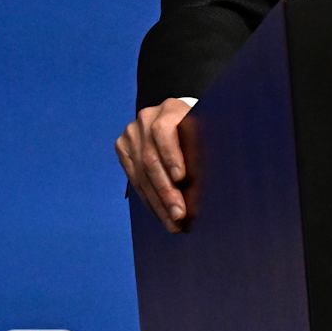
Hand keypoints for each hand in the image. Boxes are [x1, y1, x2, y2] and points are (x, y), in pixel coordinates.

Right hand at [116, 98, 194, 232]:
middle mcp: (148, 117)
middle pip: (151, 159)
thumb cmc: (201, 132)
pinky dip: (148, 198)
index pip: (164, 131)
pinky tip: (159, 212)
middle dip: (166, 191)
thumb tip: (208, 186)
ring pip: (141, 173)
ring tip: (172, 222)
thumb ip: (203, 151)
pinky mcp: (123, 146)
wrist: (180, 120)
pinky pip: (134, 177)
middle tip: (179, 215)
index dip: (171, 155)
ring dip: (157, 202)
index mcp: (171, 108)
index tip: (181, 178)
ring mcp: (132, 131)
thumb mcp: (206, 134)